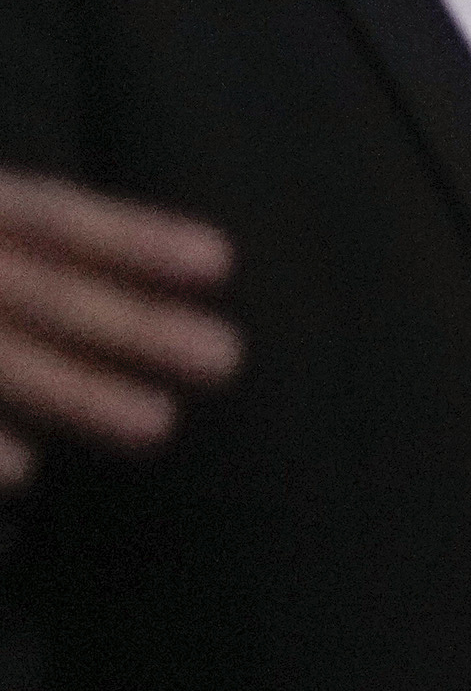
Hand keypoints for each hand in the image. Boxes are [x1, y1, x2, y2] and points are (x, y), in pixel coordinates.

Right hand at [0, 166, 240, 489]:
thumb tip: (150, 273)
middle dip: (131, 325)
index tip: (220, 262)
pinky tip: (26, 473)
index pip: (52, 217)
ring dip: (74, 391)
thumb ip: (31, 255)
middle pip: (44, 292)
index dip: (130, 238)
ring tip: (160, 425)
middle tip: (227, 358)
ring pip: (0, 356)